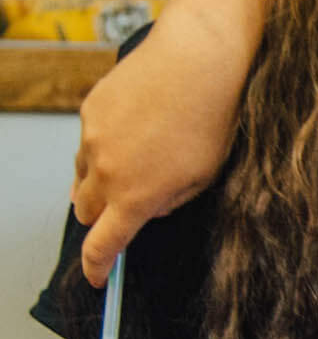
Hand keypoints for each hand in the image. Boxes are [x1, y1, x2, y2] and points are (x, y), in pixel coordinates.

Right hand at [72, 19, 236, 283]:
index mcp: (137, 197)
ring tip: (140, 161)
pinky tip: (138, 128)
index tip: (98, 279)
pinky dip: (105, 146)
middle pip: (84, 212)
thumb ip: (170, 202)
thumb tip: (146, 210)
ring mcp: (92, 139)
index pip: (102, 246)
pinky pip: (88, 141)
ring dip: (100, 180)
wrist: (197, 59)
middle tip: (125, 209)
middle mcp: (106, 171)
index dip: (97, 267)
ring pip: (82, 175)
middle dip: (101, 218)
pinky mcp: (89, 110)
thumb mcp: (205, 176)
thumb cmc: (213, 120)